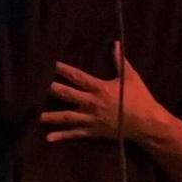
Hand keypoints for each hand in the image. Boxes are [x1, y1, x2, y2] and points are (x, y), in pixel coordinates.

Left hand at [40, 42, 161, 142]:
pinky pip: (75, 134)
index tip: (51, 64)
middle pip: (67, 95)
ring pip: (67, 117)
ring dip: (51, 116)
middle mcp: (92, 103)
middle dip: (52, 90)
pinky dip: (61, 136)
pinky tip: (48, 138)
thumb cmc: (139, 98)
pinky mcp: (93, 131)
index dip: (63, 70)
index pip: (78, 77)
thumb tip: (116, 43)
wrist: (147, 123)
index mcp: (100, 88)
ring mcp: (91, 119)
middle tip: (35, 86)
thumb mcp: (130, 77)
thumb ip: (120, 61)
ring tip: (35, 115)